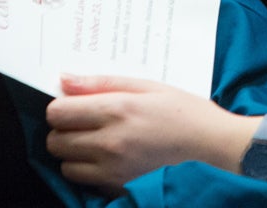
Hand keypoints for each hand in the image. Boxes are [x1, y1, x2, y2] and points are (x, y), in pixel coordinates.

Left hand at [43, 75, 256, 190]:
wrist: (210, 146)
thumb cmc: (182, 111)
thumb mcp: (145, 86)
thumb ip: (101, 83)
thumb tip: (64, 80)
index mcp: (117, 111)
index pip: (58, 113)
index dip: (60, 107)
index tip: (72, 105)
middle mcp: (110, 143)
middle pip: (55, 141)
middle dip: (63, 130)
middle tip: (83, 123)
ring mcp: (114, 170)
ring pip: (65, 165)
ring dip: (73, 153)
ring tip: (95, 141)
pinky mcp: (119, 187)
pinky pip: (84, 181)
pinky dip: (88, 170)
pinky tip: (107, 158)